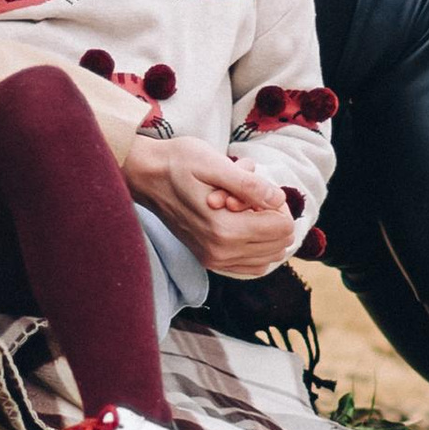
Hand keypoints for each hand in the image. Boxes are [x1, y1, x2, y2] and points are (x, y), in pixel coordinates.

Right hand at [129, 131, 293, 279]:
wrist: (146, 175)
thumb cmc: (178, 163)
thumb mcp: (214, 163)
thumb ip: (249, 185)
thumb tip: (279, 199)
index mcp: (225, 228)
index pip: (282, 227)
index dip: (279, 204)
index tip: (260, 187)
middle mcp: (220, 251)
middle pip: (278, 243)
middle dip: (273, 218)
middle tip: (254, 195)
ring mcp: (214, 259)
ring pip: (268, 257)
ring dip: (266, 232)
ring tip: (247, 208)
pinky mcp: (209, 260)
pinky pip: (250, 266)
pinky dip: (256, 247)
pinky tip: (245, 224)